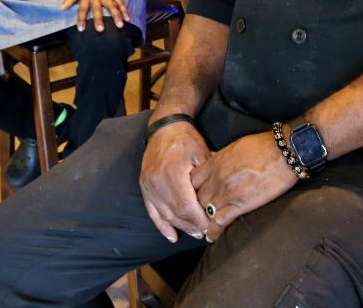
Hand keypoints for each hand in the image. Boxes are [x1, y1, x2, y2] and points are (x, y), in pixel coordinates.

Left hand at [61, 0, 128, 31]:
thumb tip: (62, 8)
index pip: (82, 9)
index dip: (81, 19)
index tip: (81, 29)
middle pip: (97, 9)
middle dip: (99, 19)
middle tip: (100, 30)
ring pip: (111, 6)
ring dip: (116, 15)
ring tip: (120, 25)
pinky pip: (120, 1)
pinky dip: (124, 9)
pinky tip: (128, 18)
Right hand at [139, 121, 211, 242]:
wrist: (165, 126)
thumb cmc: (186, 139)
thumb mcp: (202, 153)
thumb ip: (207, 178)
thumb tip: (218, 201)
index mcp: (173, 174)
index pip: (187, 206)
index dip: (199, 219)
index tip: (210, 225)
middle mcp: (158, 181)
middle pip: (176, 213)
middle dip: (191, 226)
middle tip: (204, 232)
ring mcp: (149, 185)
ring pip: (164, 214)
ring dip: (179, 226)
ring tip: (194, 233)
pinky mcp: (144, 186)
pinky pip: (152, 211)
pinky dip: (161, 225)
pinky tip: (172, 236)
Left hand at [190, 132, 297, 241]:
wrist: (282, 152)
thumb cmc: (262, 146)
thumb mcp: (234, 147)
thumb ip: (220, 158)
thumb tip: (213, 163)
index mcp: (215, 163)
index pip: (191, 181)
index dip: (190, 190)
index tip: (193, 197)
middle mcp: (217, 178)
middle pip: (196, 197)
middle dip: (195, 206)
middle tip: (196, 215)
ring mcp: (228, 192)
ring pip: (205, 211)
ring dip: (203, 220)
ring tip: (201, 228)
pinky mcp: (241, 204)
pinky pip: (221, 221)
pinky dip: (214, 231)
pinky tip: (211, 236)